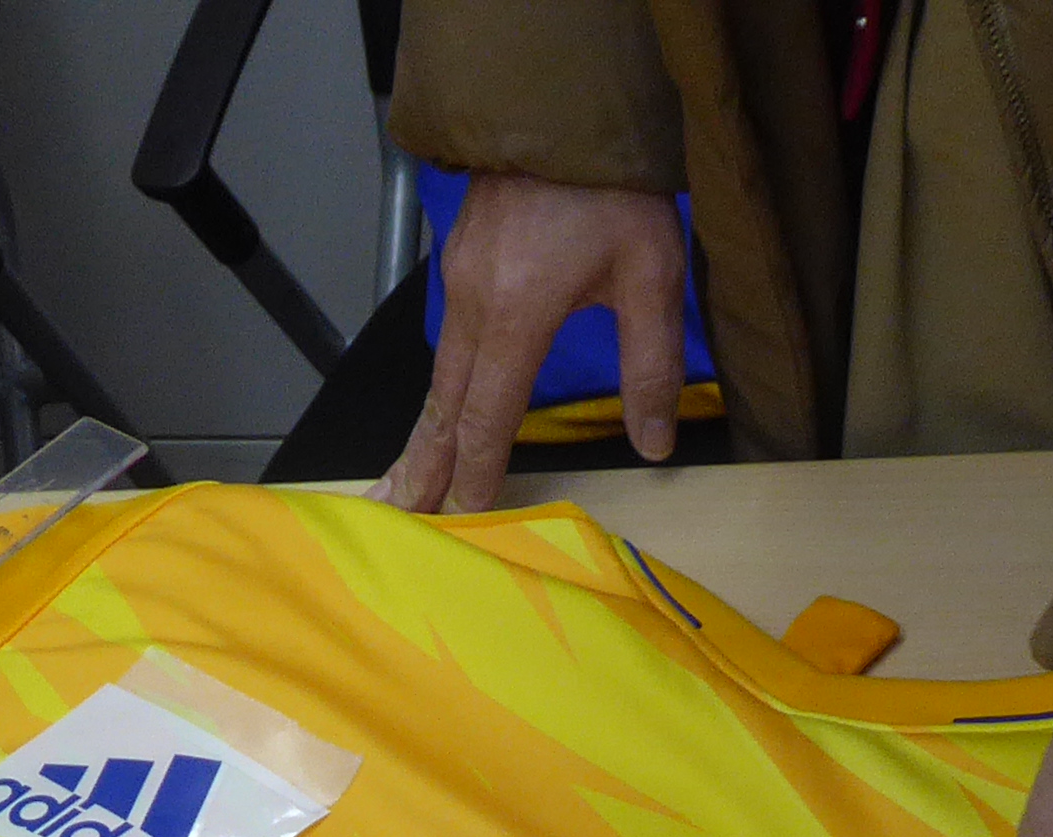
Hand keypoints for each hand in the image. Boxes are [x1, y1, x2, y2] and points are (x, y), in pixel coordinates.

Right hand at [370, 173, 685, 514]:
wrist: (568, 103)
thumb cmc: (613, 187)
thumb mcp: (651, 275)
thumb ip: (650, 365)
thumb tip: (654, 445)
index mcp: (516, 313)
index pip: (487, 416)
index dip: (476, 473)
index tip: (463, 518)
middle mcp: (474, 302)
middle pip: (443, 406)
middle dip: (423, 467)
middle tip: (398, 518)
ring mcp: (459, 278)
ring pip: (439, 376)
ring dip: (425, 433)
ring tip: (409, 482)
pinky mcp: (460, 260)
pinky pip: (446, 343)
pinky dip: (438, 391)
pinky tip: (440, 414)